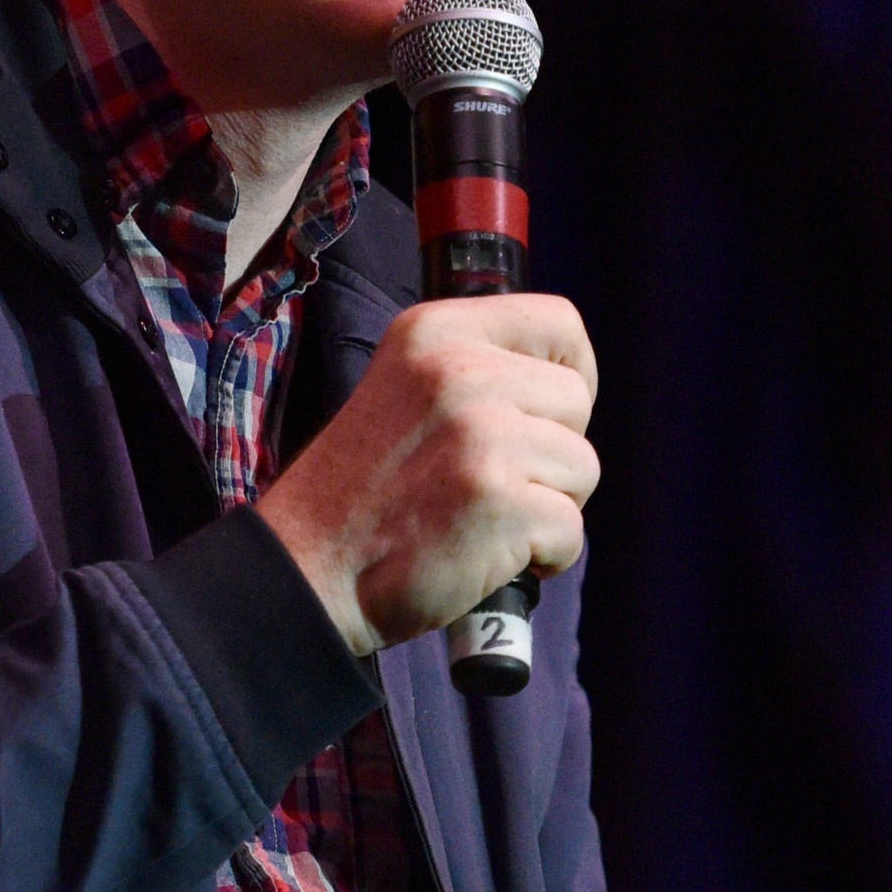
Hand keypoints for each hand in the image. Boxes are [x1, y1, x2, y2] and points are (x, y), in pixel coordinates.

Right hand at [257, 295, 598, 658]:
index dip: (573, 370)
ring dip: (549, 505)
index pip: (558, 321)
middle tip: (493, 482)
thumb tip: (567, 384)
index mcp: (435, 332)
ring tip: (485, 520)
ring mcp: (483, 436)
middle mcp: (461, 372)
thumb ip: (476, 372)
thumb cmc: (363, 493)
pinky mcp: (500, 502)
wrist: (308, 570)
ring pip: (583, 466)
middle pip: (576, 399)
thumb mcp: (407, 390)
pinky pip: (571, 529)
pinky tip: (490, 556)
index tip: (549, 414)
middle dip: (554, 451)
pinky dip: (545, 556)